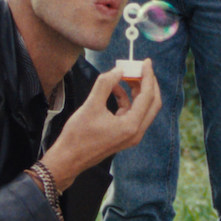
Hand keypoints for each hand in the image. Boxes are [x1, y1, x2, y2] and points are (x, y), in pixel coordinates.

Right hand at [40, 63, 161, 189]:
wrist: (68, 159)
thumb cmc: (78, 135)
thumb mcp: (91, 105)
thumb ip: (106, 84)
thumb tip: (118, 70)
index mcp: (131, 126)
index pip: (148, 96)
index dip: (148, 77)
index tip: (146, 62)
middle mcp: (136, 132)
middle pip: (152, 103)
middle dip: (147, 84)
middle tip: (139, 69)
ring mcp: (131, 135)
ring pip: (142, 108)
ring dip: (135, 91)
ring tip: (123, 76)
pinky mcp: (123, 135)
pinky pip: (131, 114)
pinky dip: (126, 100)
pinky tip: (113, 89)